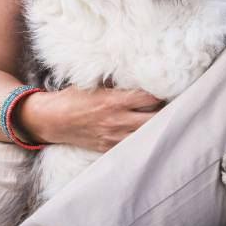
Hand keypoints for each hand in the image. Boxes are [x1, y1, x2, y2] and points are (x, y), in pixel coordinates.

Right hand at [19, 86, 163, 151]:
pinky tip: (148, 133)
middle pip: (154, 118)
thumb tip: (137, 76)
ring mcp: (113, 137)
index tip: (170, 87)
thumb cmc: (72, 98)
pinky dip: (141, 138)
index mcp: (114, 101)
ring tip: (164, 118)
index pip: (149, 97)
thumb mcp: (94, 84)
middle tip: (174, 104)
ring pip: (146, 134)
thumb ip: (116, 84)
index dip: (162, 92)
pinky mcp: (108, 148)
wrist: (51, 121)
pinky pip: (132, 145)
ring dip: (155, 126)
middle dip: (165, 111)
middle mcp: (117, 121)